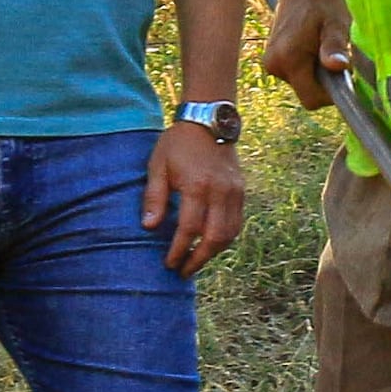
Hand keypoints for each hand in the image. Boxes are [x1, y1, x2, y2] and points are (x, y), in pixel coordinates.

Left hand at [145, 119, 248, 273]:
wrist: (208, 121)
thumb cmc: (178, 143)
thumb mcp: (158, 166)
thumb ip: (154, 198)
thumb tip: (149, 228)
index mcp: (197, 186)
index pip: (190, 229)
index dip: (179, 250)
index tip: (169, 263)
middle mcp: (220, 192)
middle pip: (215, 238)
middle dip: (199, 259)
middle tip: (184, 271)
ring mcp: (234, 192)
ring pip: (230, 234)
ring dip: (214, 252)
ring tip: (197, 260)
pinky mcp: (241, 191)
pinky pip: (237, 223)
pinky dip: (225, 238)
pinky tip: (211, 244)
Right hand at [264, 0, 347, 110]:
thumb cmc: (324, 0)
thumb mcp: (336, 23)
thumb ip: (335, 46)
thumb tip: (338, 67)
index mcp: (289, 58)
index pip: (311, 99)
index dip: (331, 93)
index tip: (343, 73)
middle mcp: (274, 64)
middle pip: (307, 93)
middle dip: (325, 81)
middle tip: (333, 52)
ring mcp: (271, 62)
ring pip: (303, 84)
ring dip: (317, 72)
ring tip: (322, 44)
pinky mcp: (273, 59)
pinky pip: (297, 75)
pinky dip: (308, 66)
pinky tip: (312, 45)